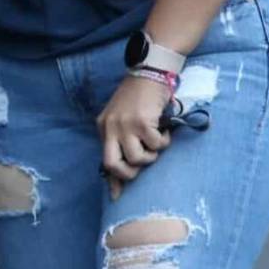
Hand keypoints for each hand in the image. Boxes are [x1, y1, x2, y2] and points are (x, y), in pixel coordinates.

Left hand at [97, 76, 171, 200]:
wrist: (150, 72)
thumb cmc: (140, 97)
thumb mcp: (123, 117)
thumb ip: (122, 139)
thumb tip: (125, 171)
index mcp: (104, 127)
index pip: (104, 159)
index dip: (112, 180)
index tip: (117, 196)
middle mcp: (110, 127)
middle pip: (112, 165)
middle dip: (128, 173)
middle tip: (143, 164)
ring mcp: (125, 125)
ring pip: (137, 158)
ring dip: (151, 154)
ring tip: (155, 141)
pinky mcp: (142, 122)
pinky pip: (155, 145)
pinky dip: (163, 141)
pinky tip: (164, 130)